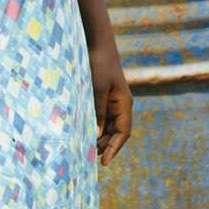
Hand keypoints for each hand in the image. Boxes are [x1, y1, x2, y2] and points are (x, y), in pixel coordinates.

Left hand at [90, 44, 132, 165]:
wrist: (98, 46)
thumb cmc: (99, 65)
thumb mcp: (97, 89)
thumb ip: (98, 112)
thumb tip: (97, 135)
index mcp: (124, 104)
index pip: (123, 133)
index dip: (114, 148)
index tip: (103, 162)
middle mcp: (121, 106)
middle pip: (116, 133)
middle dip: (104, 146)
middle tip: (88, 157)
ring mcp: (112, 103)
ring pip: (108, 128)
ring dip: (99, 138)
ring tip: (85, 149)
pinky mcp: (103, 100)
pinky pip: (101, 119)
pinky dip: (95, 128)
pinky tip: (84, 134)